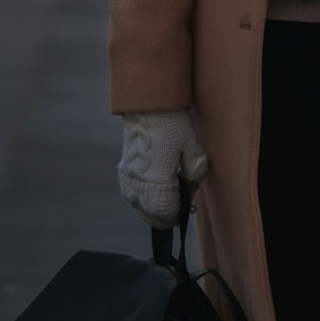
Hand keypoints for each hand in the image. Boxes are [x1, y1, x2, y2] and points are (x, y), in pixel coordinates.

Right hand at [118, 109, 208, 226]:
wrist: (146, 105)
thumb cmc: (170, 123)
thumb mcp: (190, 143)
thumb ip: (196, 167)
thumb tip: (195, 181)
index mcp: (157, 179)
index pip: (166, 211)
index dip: (176, 215)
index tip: (185, 212)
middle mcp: (139, 182)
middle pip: (150, 213)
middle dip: (165, 216)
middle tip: (177, 212)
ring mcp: (129, 176)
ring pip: (138, 206)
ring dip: (151, 211)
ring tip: (164, 207)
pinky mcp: (124, 169)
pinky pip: (129, 195)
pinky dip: (140, 201)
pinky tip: (148, 197)